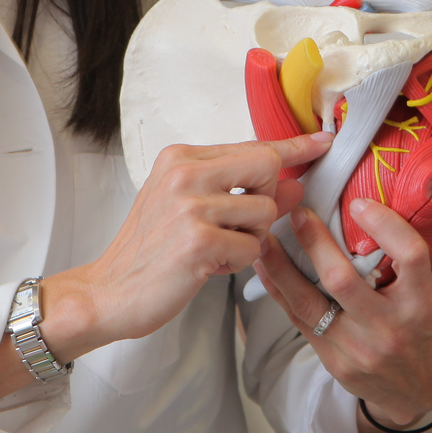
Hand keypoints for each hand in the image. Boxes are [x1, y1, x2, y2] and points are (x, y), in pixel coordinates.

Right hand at [43, 132, 330, 360]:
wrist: (108, 292)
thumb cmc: (150, 251)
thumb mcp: (191, 209)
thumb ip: (240, 191)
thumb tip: (294, 184)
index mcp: (180, 158)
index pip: (252, 144)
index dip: (294, 145)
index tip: (324, 141)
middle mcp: (184, 173)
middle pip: (267, 167)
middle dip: (267, 200)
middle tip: (237, 225)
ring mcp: (190, 205)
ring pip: (266, 211)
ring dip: (251, 238)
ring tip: (216, 249)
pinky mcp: (197, 241)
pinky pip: (253, 248)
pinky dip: (238, 263)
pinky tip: (208, 266)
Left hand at [253, 198, 431, 432]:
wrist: (424, 392)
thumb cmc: (427, 333)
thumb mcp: (431, 298)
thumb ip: (402, 268)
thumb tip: (359, 221)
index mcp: (422, 304)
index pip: (410, 255)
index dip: (385, 225)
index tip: (360, 204)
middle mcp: (390, 327)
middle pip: (342, 280)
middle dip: (314, 242)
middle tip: (298, 214)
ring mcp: (359, 349)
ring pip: (309, 303)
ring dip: (281, 268)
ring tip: (264, 240)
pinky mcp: (336, 363)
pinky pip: (300, 322)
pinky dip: (281, 293)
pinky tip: (267, 271)